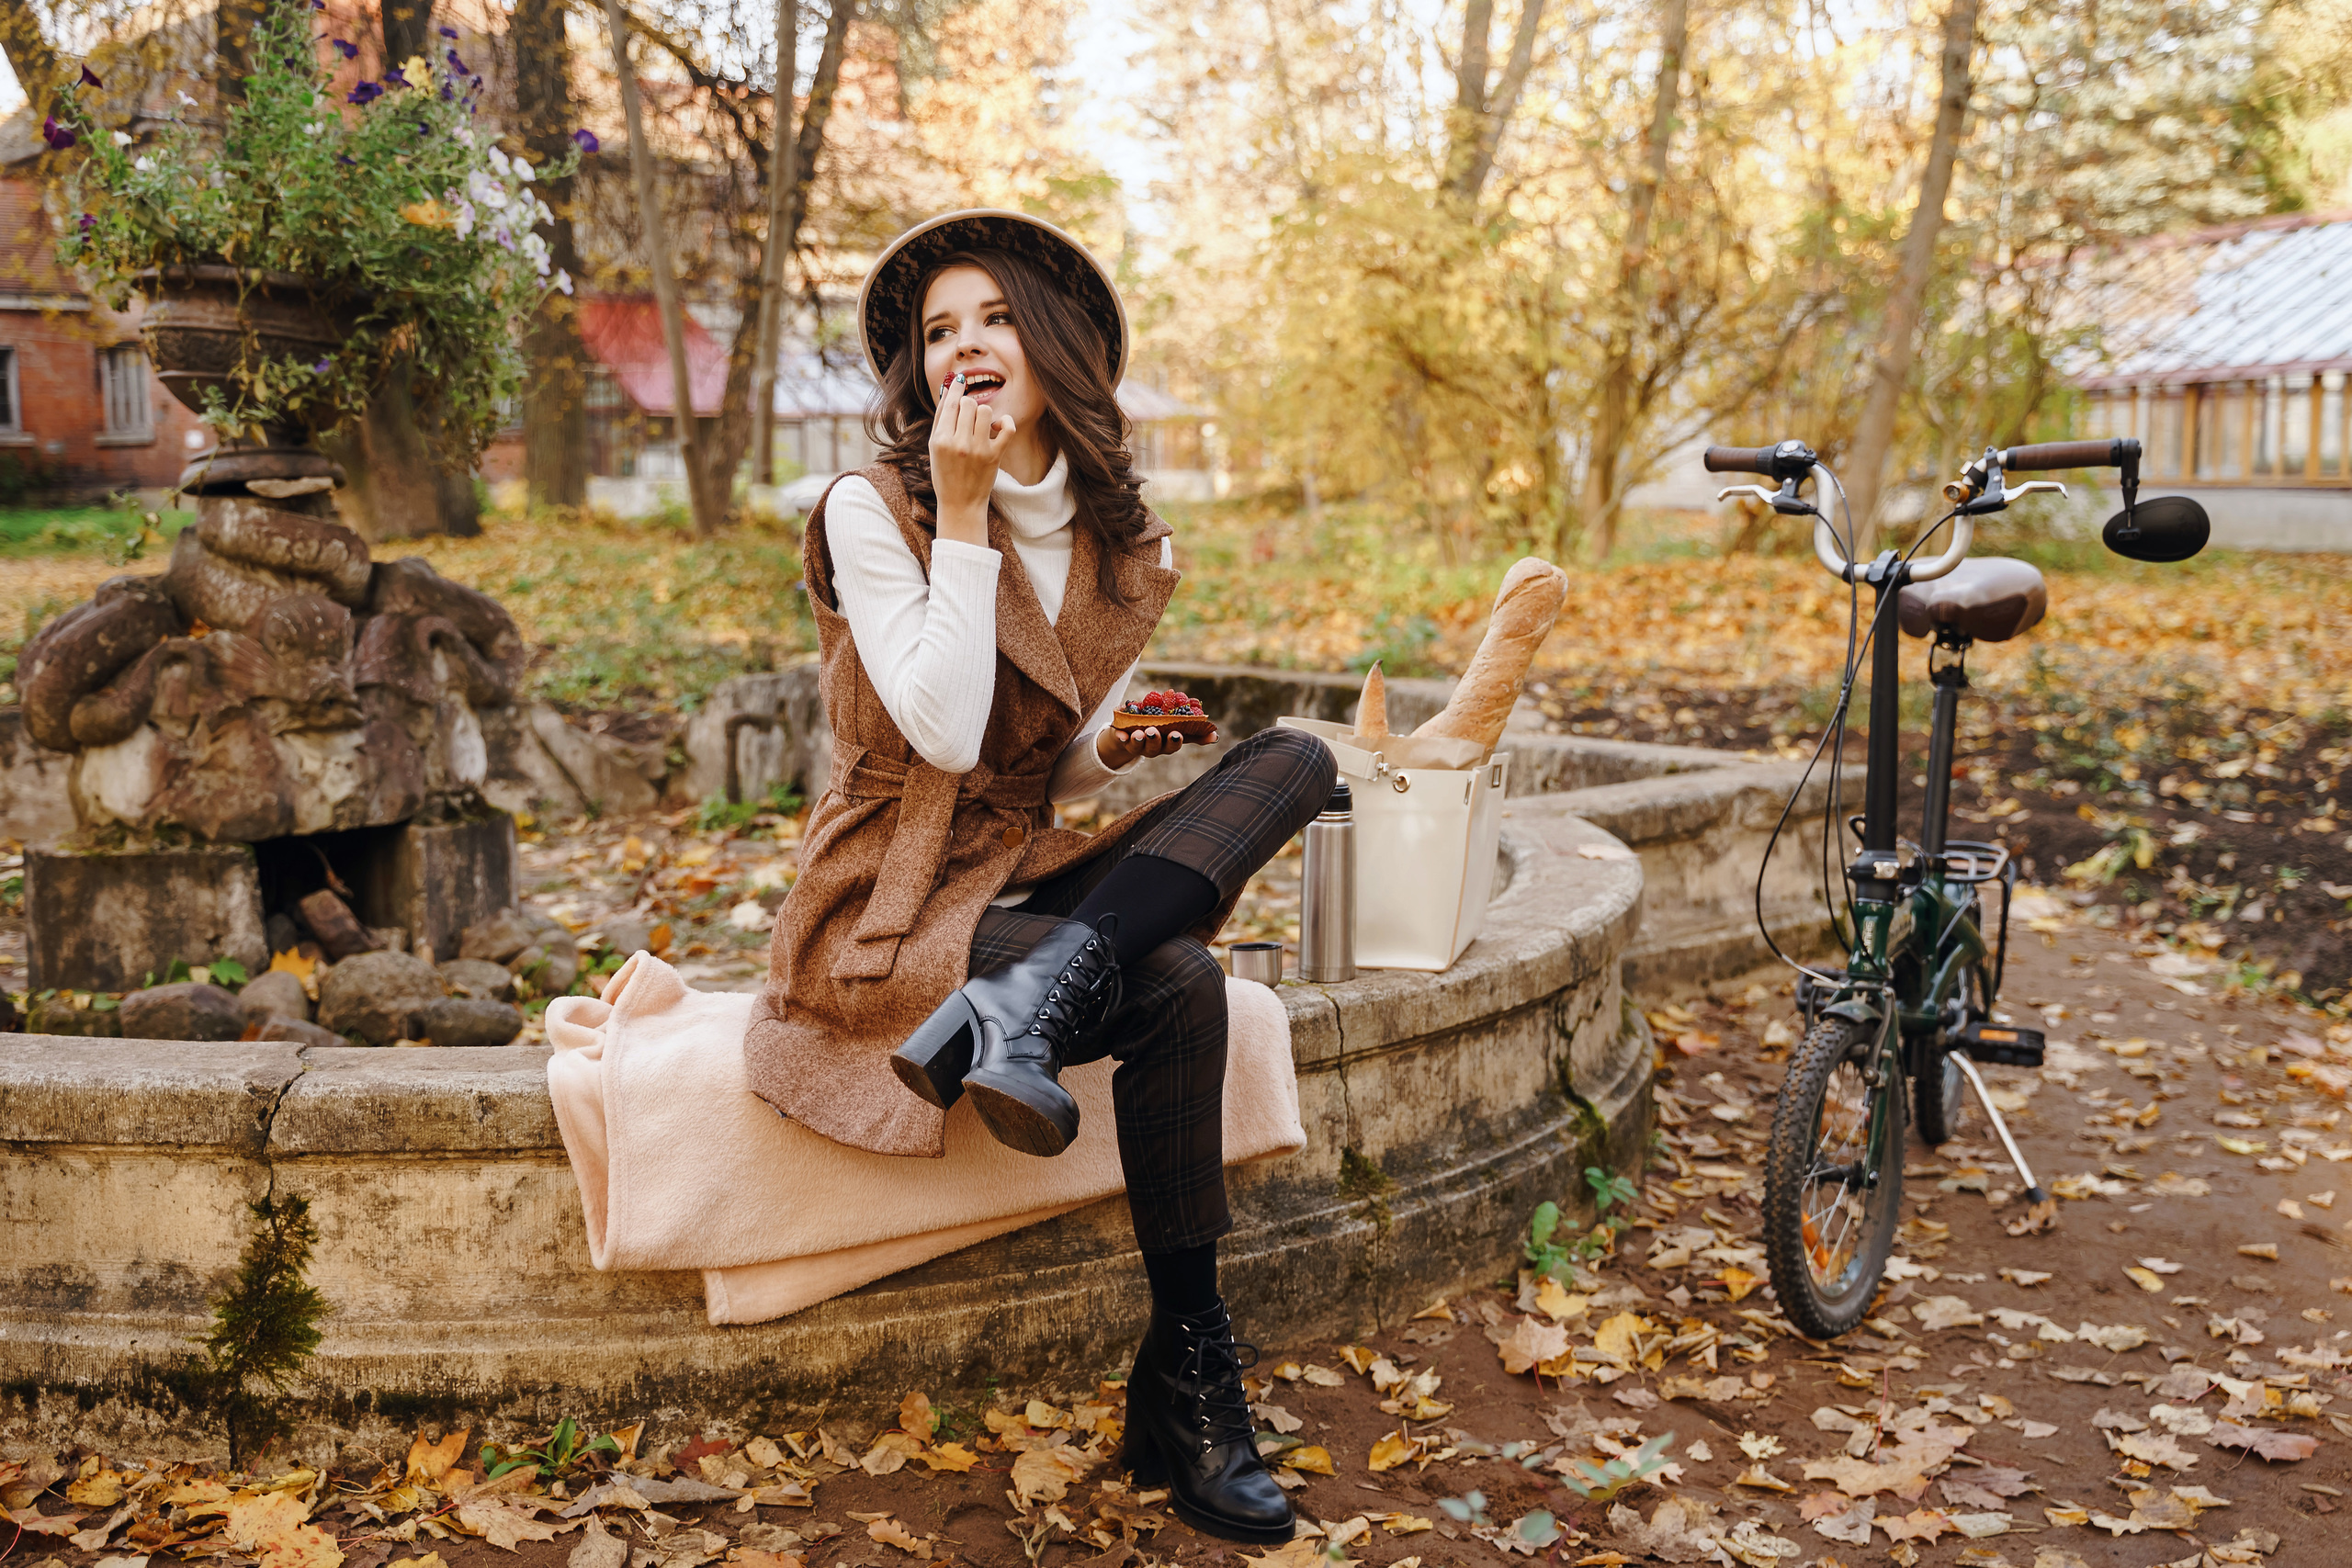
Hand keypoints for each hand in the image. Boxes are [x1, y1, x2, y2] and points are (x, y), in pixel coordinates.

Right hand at [929, 372, 1016, 546]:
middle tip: (968, 417)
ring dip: (984, 414)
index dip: (957, 388)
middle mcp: (959, 444)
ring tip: (981, 425)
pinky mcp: (995, 456)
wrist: (960, 503)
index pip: (951, 403)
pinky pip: (1007, 427)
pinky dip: (1005, 422)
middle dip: (969, 405)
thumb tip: (950, 389)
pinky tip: (998, 427)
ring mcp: (978, 450)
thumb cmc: (945, 473)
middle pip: (969, 403)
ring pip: (986, 410)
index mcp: (940, 440)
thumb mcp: (935, 447)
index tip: (960, 380)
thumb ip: (941, 419)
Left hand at [1096, 724, 1210, 768]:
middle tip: (1155, 731)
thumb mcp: (1175, 731)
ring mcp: (1137, 746)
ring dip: (1139, 740)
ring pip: (1139, 746)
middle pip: (1156, 748)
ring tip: (1140, 733)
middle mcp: (1152, 748)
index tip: (1177, 734)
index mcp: (1165, 744)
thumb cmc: (1157, 732)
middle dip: (1157, 740)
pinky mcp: (1122, 741)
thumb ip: (1194, 733)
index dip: (1175, 741)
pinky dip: (1120, 737)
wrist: (1127, 736)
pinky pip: (1120, 740)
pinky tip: (1119, 733)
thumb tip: (1216, 736)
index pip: (1173, 745)